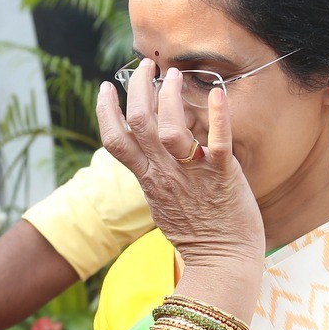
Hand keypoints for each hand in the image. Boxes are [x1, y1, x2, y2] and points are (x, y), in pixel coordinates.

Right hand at [97, 60, 263, 269]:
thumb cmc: (197, 235)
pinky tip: (219, 93)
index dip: (106, 111)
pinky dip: (218, 116)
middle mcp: (165, 174)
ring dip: (171, 96)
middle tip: (146, 66)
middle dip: (138, 88)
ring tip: (175, 74)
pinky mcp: (222, 176)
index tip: (105, 88)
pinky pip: (217, 142)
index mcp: (148, 180)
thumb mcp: (163, 204)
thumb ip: (154, 176)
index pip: (115, 140)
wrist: (223, 263)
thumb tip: (149, 154)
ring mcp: (192, 174)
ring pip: (171, 128)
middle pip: (139, 123)